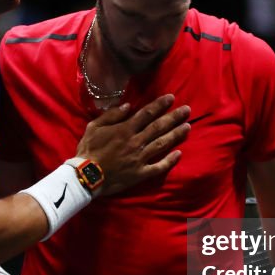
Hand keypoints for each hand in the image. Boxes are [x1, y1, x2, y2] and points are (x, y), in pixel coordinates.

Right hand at [75, 94, 190, 195]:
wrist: (87, 176)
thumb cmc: (88, 150)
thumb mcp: (94, 127)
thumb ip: (111, 115)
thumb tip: (128, 105)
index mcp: (125, 129)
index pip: (147, 113)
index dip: (160, 105)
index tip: (172, 98)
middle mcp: (136, 142)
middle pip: (159, 127)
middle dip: (174, 117)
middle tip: (187, 110)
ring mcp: (140, 158)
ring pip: (162, 144)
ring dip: (176, 135)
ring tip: (188, 127)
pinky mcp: (141, 173)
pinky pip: (158, 167)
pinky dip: (169, 160)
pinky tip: (179, 153)